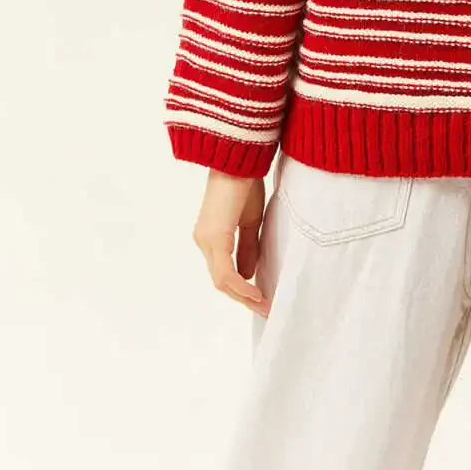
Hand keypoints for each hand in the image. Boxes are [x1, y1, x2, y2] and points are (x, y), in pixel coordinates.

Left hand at [192, 168, 271, 314]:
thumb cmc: (245, 183)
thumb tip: (248, 275)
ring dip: (244, 296)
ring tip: (265, 305)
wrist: (238, 160)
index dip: (242, 289)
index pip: (224, 272)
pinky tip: (256, 293)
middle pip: (221, 281)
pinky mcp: (214, 237)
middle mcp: (204, 241)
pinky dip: (241, 285)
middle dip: (244, 298)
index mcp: (211, 237)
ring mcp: (206, 240)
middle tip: (266, 310)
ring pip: (221, 280)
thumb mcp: (250, 221)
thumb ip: (248, 248)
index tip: (263, 299)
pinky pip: (224, 272)